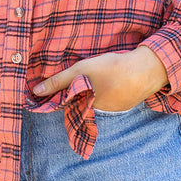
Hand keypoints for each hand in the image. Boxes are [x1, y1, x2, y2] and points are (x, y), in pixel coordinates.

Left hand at [33, 45, 168, 110]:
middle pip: (80, 101)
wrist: (144, 71)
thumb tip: (35, 92)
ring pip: (95, 99)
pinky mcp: (124, 102)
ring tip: (96, 76)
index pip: (66, 103)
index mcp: (85, 105)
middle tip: (81, 77)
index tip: (53, 89)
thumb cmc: (111, 69)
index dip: (59, 94)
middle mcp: (98, 111)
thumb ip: (59, 81)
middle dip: (77, 92)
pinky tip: (111, 78)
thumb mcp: (81, 70)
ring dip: (94, 90)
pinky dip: (108, 89)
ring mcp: (113, 108)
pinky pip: (110, 97)